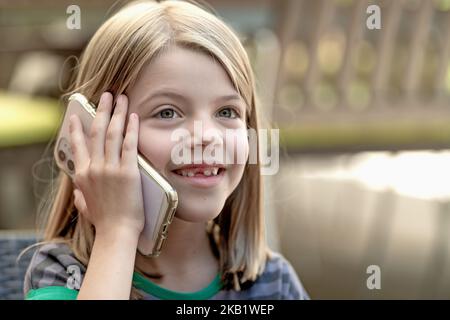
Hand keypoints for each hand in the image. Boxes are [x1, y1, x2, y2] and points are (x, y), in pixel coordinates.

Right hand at [69, 92, 144, 236]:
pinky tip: (133, 116)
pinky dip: (131, 128)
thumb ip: (80, 194)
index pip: (77, 145)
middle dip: (101, 110)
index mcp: (82, 175)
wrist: (117, 232)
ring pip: (112, 133)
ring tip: (121, 98)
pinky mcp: (128, 172)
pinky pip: (129, 144)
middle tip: (106, 95)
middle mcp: (94, 167)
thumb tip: (77, 190)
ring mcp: (110, 168)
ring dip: (117, 113)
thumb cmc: (104, 221)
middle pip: (97, 131)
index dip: (76, 128)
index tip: (75, 116)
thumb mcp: (85, 206)